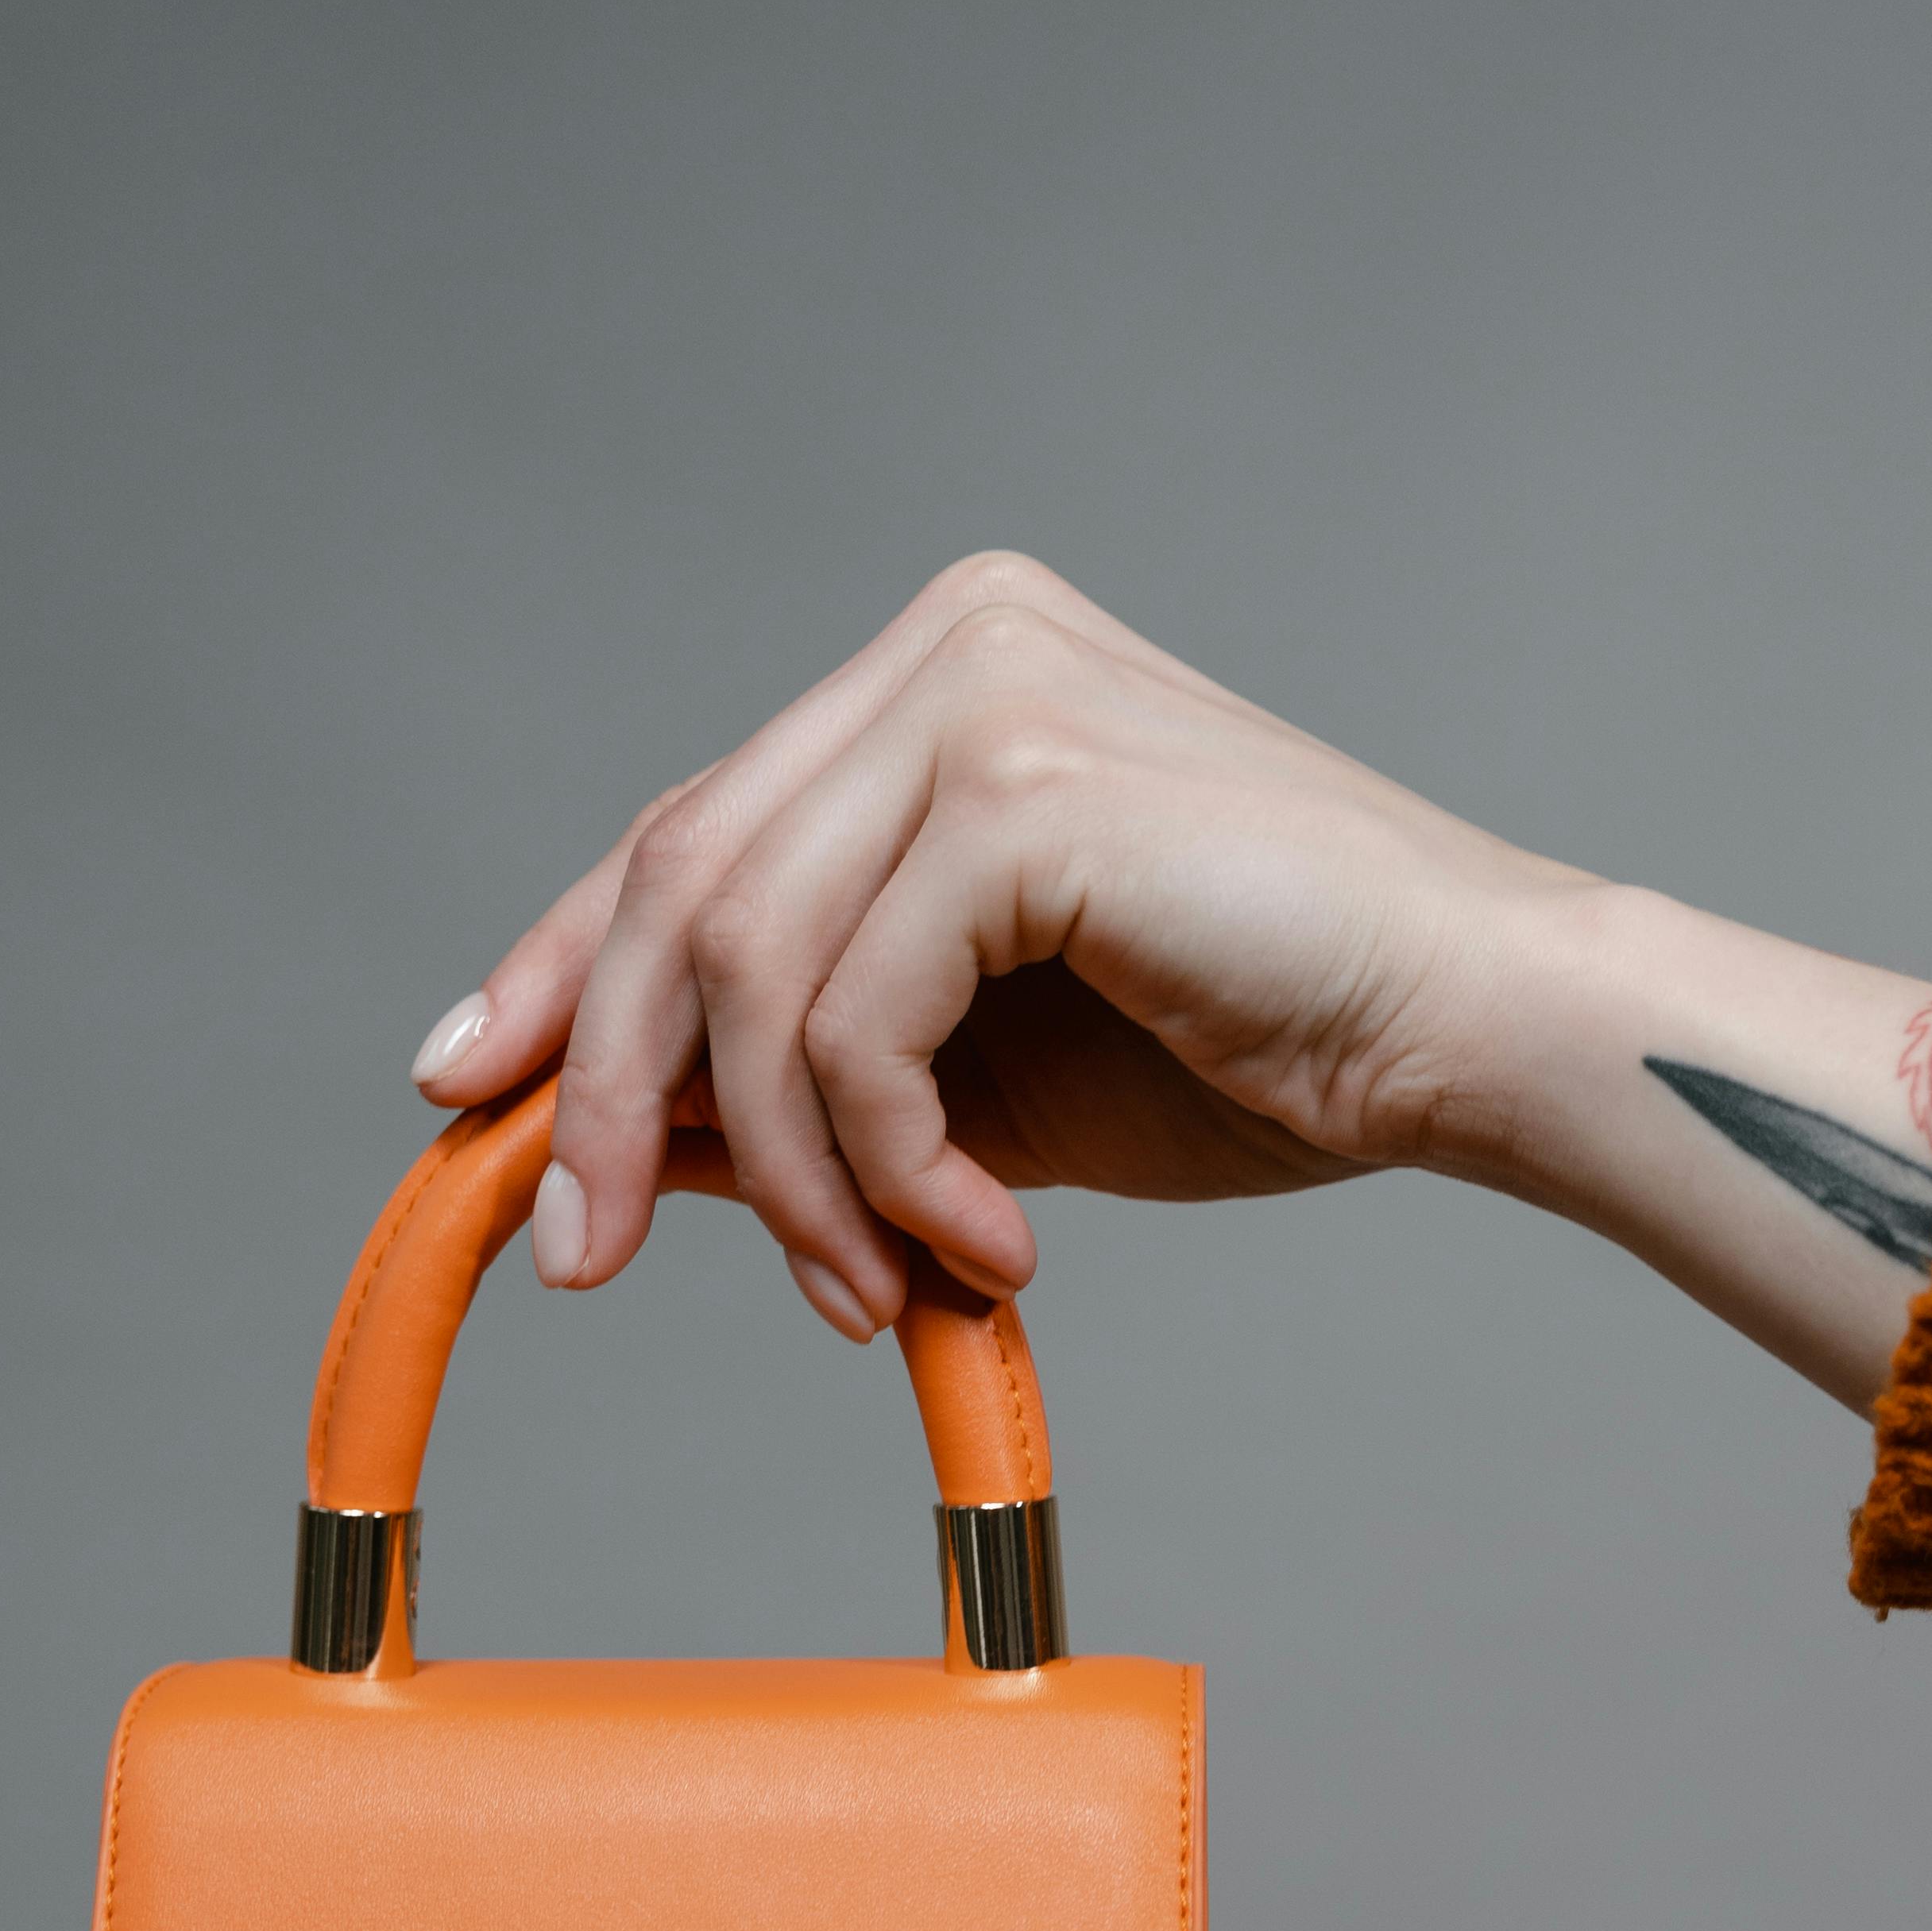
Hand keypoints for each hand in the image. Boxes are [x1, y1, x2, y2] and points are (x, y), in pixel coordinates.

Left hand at [410, 553, 1583, 1335]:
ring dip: (789, 1173)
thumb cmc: (1262, 1043)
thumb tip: (613, 1144)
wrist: (1467, 1034)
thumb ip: (803, 1078)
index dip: (562, 969)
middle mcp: (952, 642)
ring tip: (879, 1287)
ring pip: (749, 964)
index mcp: (942, 675)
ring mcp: (986, 692)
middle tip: (590, 1259)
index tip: (464, 1090)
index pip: (692, 829)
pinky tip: (983, 1238)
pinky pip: (856, 1016)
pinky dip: (888, 1163)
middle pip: (681, 881)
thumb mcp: (977, 1077)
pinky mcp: (1026, 788)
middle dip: (613, 1095)